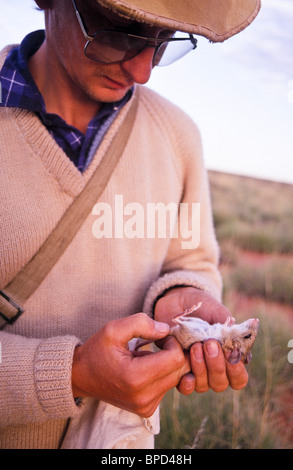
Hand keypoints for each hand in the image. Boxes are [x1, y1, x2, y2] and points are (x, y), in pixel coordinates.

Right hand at [72, 312, 190, 416]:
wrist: (80, 376)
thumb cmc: (97, 350)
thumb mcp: (114, 329)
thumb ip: (141, 323)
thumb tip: (166, 329)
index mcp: (135, 377)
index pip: (176, 358)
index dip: (172, 342)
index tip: (158, 336)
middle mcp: (143, 397)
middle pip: (180, 370)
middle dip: (173, 352)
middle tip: (156, 342)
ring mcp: (146, 406)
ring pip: (176, 379)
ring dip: (168, 364)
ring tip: (147, 356)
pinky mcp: (147, 409)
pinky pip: (167, 387)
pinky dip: (162, 375)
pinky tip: (146, 368)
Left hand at [154, 287, 248, 394]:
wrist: (176, 301)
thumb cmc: (201, 307)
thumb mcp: (215, 311)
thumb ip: (227, 324)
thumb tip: (236, 333)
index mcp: (228, 357)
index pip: (239, 377)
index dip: (236, 370)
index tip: (229, 352)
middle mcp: (213, 369)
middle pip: (220, 383)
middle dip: (216, 365)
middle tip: (209, 344)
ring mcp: (196, 372)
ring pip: (204, 385)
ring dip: (201, 369)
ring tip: (195, 346)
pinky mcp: (177, 371)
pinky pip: (185, 387)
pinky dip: (187, 383)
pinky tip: (186, 374)